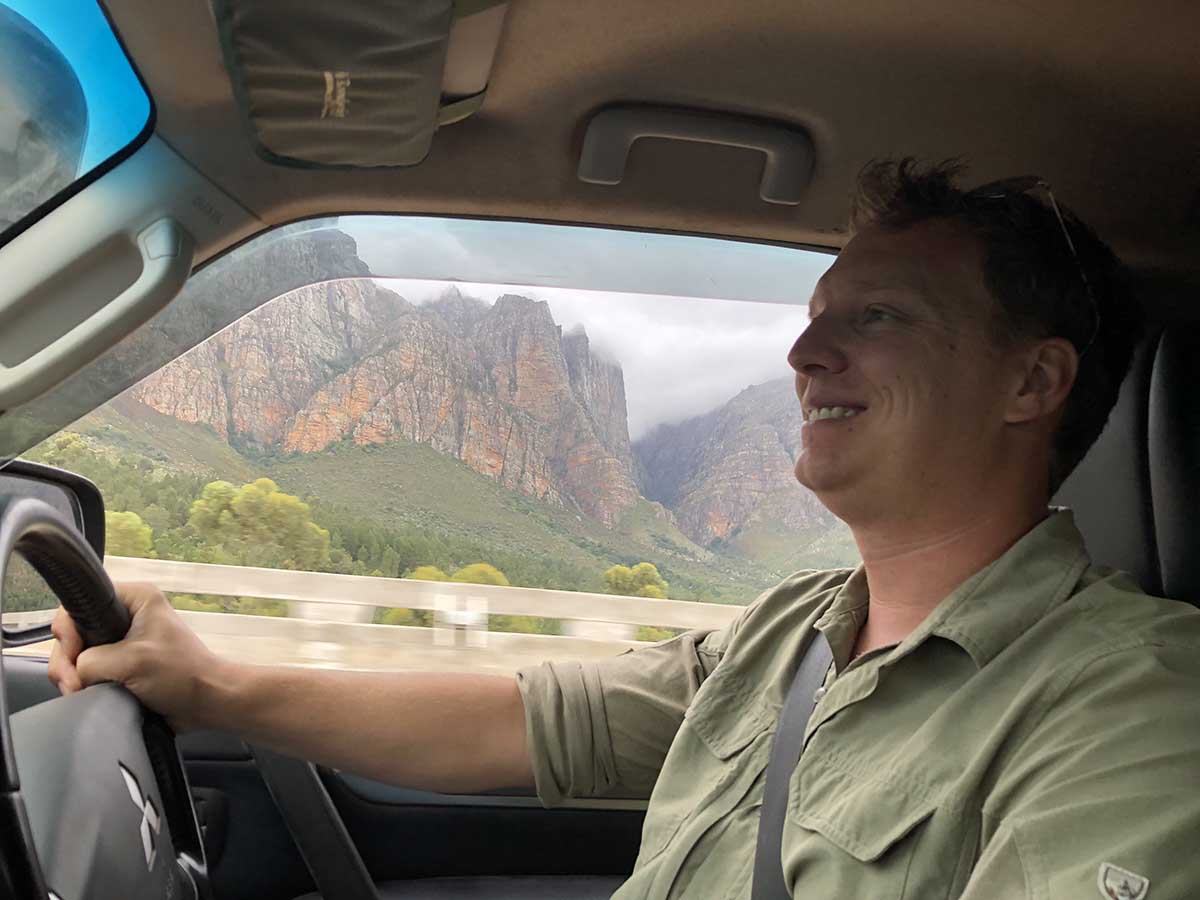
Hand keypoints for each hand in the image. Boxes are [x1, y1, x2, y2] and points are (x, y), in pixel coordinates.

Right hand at [48, 581, 227, 731]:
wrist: (207, 703)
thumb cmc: (183, 675)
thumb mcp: (132, 661)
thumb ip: (92, 661)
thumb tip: (76, 673)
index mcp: (135, 598)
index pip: (80, 603)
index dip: (68, 630)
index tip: (74, 655)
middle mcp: (127, 615)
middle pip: (74, 632)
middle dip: (68, 660)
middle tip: (74, 684)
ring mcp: (122, 641)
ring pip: (77, 654)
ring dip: (72, 676)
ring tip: (81, 692)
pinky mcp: (120, 664)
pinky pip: (88, 670)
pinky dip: (82, 683)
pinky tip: (86, 694)